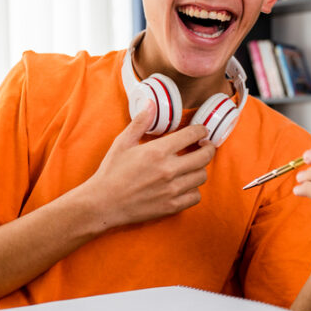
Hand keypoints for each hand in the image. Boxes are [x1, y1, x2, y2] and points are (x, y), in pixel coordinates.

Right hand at [79, 102, 214, 228]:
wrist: (103, 203)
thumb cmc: (111, 172)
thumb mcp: (122, 143)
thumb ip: (140, 122)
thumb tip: (150, 104)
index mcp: (158, 151)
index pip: (192, 135)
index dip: (201, 130)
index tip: (201, 131)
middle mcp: (168, 170)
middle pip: (204, 156)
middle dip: (208, 148)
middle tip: (204, 146)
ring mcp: (172, 189)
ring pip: (202, 176)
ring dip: (200, 169)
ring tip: (192, 166)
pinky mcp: (171, 206)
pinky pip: (196, 196)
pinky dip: (194, 190)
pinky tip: (185, 185)